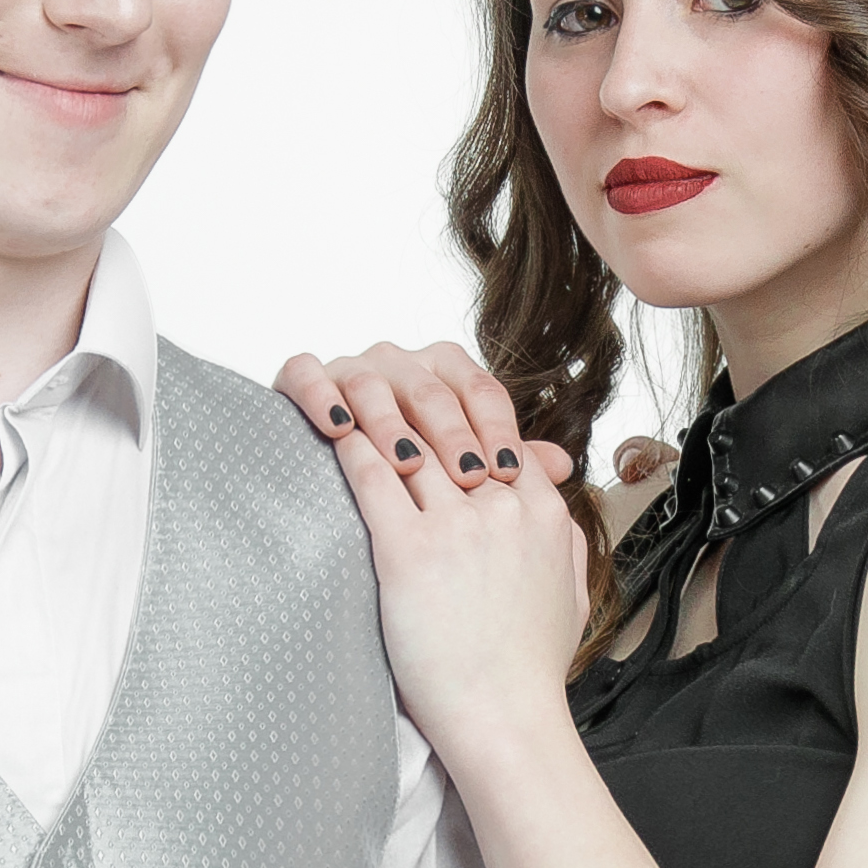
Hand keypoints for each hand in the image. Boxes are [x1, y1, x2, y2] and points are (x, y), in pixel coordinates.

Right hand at [273, 340, 521, 487]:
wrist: (330, 502)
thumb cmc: (406, 493)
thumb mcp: (459, 484)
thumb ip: (506, 466)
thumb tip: (564, 464)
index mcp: (446, 380)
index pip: (481, 391)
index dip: (497, 429)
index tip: (509, 473)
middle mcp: (402, 365)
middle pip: (432, 389)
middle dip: (451, 434)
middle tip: (467, 478)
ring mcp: (351, 368)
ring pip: (373, 382)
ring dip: (390, 422)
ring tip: (406, 464)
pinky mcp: (303, 379)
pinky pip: (308, 373)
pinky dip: (321, 394)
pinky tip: (337, 428)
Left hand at [326, 411, 592, 762]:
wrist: (506, 720)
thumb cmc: (528, 670)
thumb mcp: (570, 593)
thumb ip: (564, 540)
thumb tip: (557, 505)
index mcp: (543, 512)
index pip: (497, 436)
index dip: (457, 420)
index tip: (425, 410)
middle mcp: (503, 508)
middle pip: (448, 432)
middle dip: (409, 408)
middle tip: (372, 386)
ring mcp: (458, 526)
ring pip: (407, 444)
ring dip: (372, 414)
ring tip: (341, 393)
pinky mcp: (411, 551)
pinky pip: (372, 478)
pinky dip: (348, 448)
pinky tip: (328, 433)